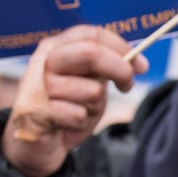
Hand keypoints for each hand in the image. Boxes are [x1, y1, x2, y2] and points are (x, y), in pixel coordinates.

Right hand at [1, 25, 143, 176]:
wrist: (38, 141)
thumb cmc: (67, 106)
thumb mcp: (89, 81)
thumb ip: (105, 66)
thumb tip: (138, 62)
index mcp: (56, 47)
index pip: (91, 35)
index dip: (121, 47)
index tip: (141, 66)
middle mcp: (44, 61)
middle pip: (91, 53)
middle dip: (120, 70)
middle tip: (126, 86)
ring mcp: (37, 86)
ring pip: (92, 90)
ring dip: (96, 105)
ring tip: (79, 109)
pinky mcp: (36, 111)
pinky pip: (79, 114)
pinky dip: (81, 122)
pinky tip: (67, 123)